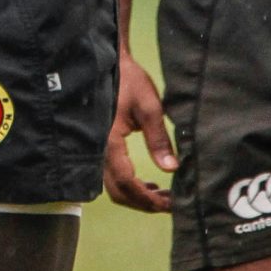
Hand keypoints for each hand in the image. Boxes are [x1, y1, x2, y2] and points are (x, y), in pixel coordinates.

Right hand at [103, 53, 176, 212]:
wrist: (110, 65)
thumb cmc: (129, 81)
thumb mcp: (149, 107)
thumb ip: (159, 139)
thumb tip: (172, 168)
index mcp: (110, 141)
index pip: (127, 182)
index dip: (148, 198)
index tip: (171, 204)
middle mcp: (100, 151)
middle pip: (119, 192)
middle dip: (144, 203)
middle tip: (171, 204)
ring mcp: (98, 151)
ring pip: (115, 188)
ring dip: (138, 197)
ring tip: (165, 195)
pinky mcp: (102, 149)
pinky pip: (114, 178)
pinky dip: (132, 187)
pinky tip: (151, 184)